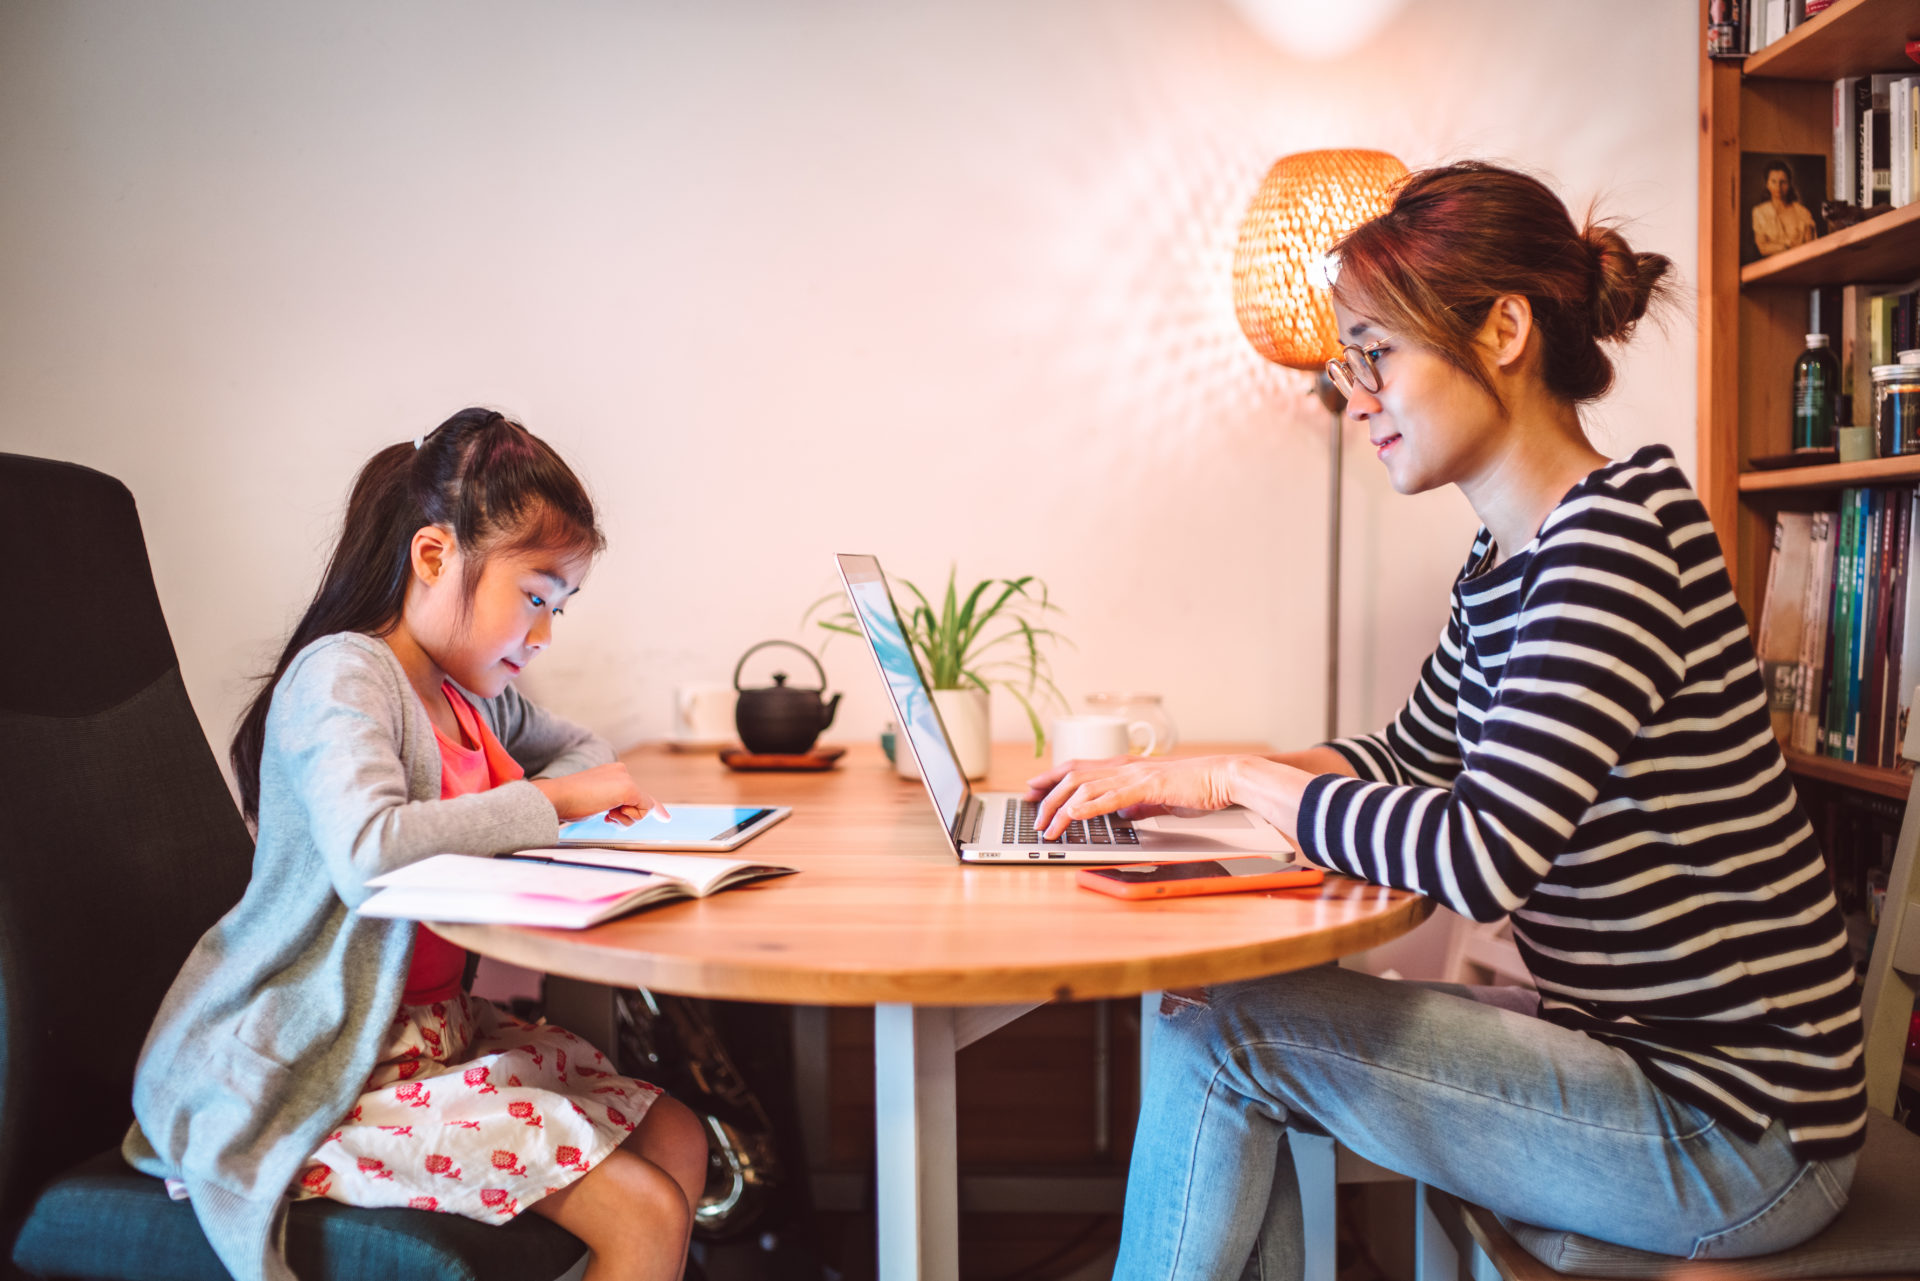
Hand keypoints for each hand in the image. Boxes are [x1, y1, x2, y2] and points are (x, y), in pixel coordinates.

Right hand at [531, 763, 668, 825]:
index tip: (665, 817)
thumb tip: (623, 814)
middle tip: (606, 815)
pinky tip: (611, 812)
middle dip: (626, 817)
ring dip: (625, 819)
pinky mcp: (628, 788)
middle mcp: (620, 771)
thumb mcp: (594, 803)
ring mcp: (624, 778)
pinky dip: (631, 817)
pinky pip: (644, 809)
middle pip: (640, 803)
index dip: (651, 807)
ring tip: (605, 813)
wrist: (557, 797)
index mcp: (610, 773)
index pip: (636, 792)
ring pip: (643, 808)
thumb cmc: (569, 803)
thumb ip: (612, 806)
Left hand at [1032, 755, 1237, 839]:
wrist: (1224, 777)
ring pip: (1085, 786)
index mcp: (1126, 768)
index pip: (1079, 768)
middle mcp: (1125, 767)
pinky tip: (1073, 815)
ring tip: (1047, 825)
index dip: (1051, 777)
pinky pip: (1111, 797)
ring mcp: (1134, 775)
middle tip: (1031, 812)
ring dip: (1061, 807)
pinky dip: (1088, 806)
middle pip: (1073, 775)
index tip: (1031, 788)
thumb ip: (1136, 804)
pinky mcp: (1147, 787)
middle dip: (1047, 794)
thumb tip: (1120, 815)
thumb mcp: (1157, 798)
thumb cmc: (1196, 787)